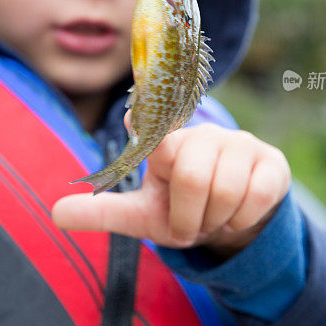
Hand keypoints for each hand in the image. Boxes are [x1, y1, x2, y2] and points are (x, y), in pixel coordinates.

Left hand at [52, 123, 290, 258]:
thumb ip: (103, 213)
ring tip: (212, 218)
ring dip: (214, 221)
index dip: (148, 112)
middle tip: (189, 223)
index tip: (132, 101)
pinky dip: (241, 221)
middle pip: (190, 174)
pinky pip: (256, 197)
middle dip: (187, 217)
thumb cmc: (183, 210)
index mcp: (166, 143)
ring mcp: (240, 145)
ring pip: (225, 189)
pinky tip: (238, 215)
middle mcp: (202, 135)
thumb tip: (55, 214)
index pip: (154, 121)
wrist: (233, 222)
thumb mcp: (143, 216)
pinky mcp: (271, 162)